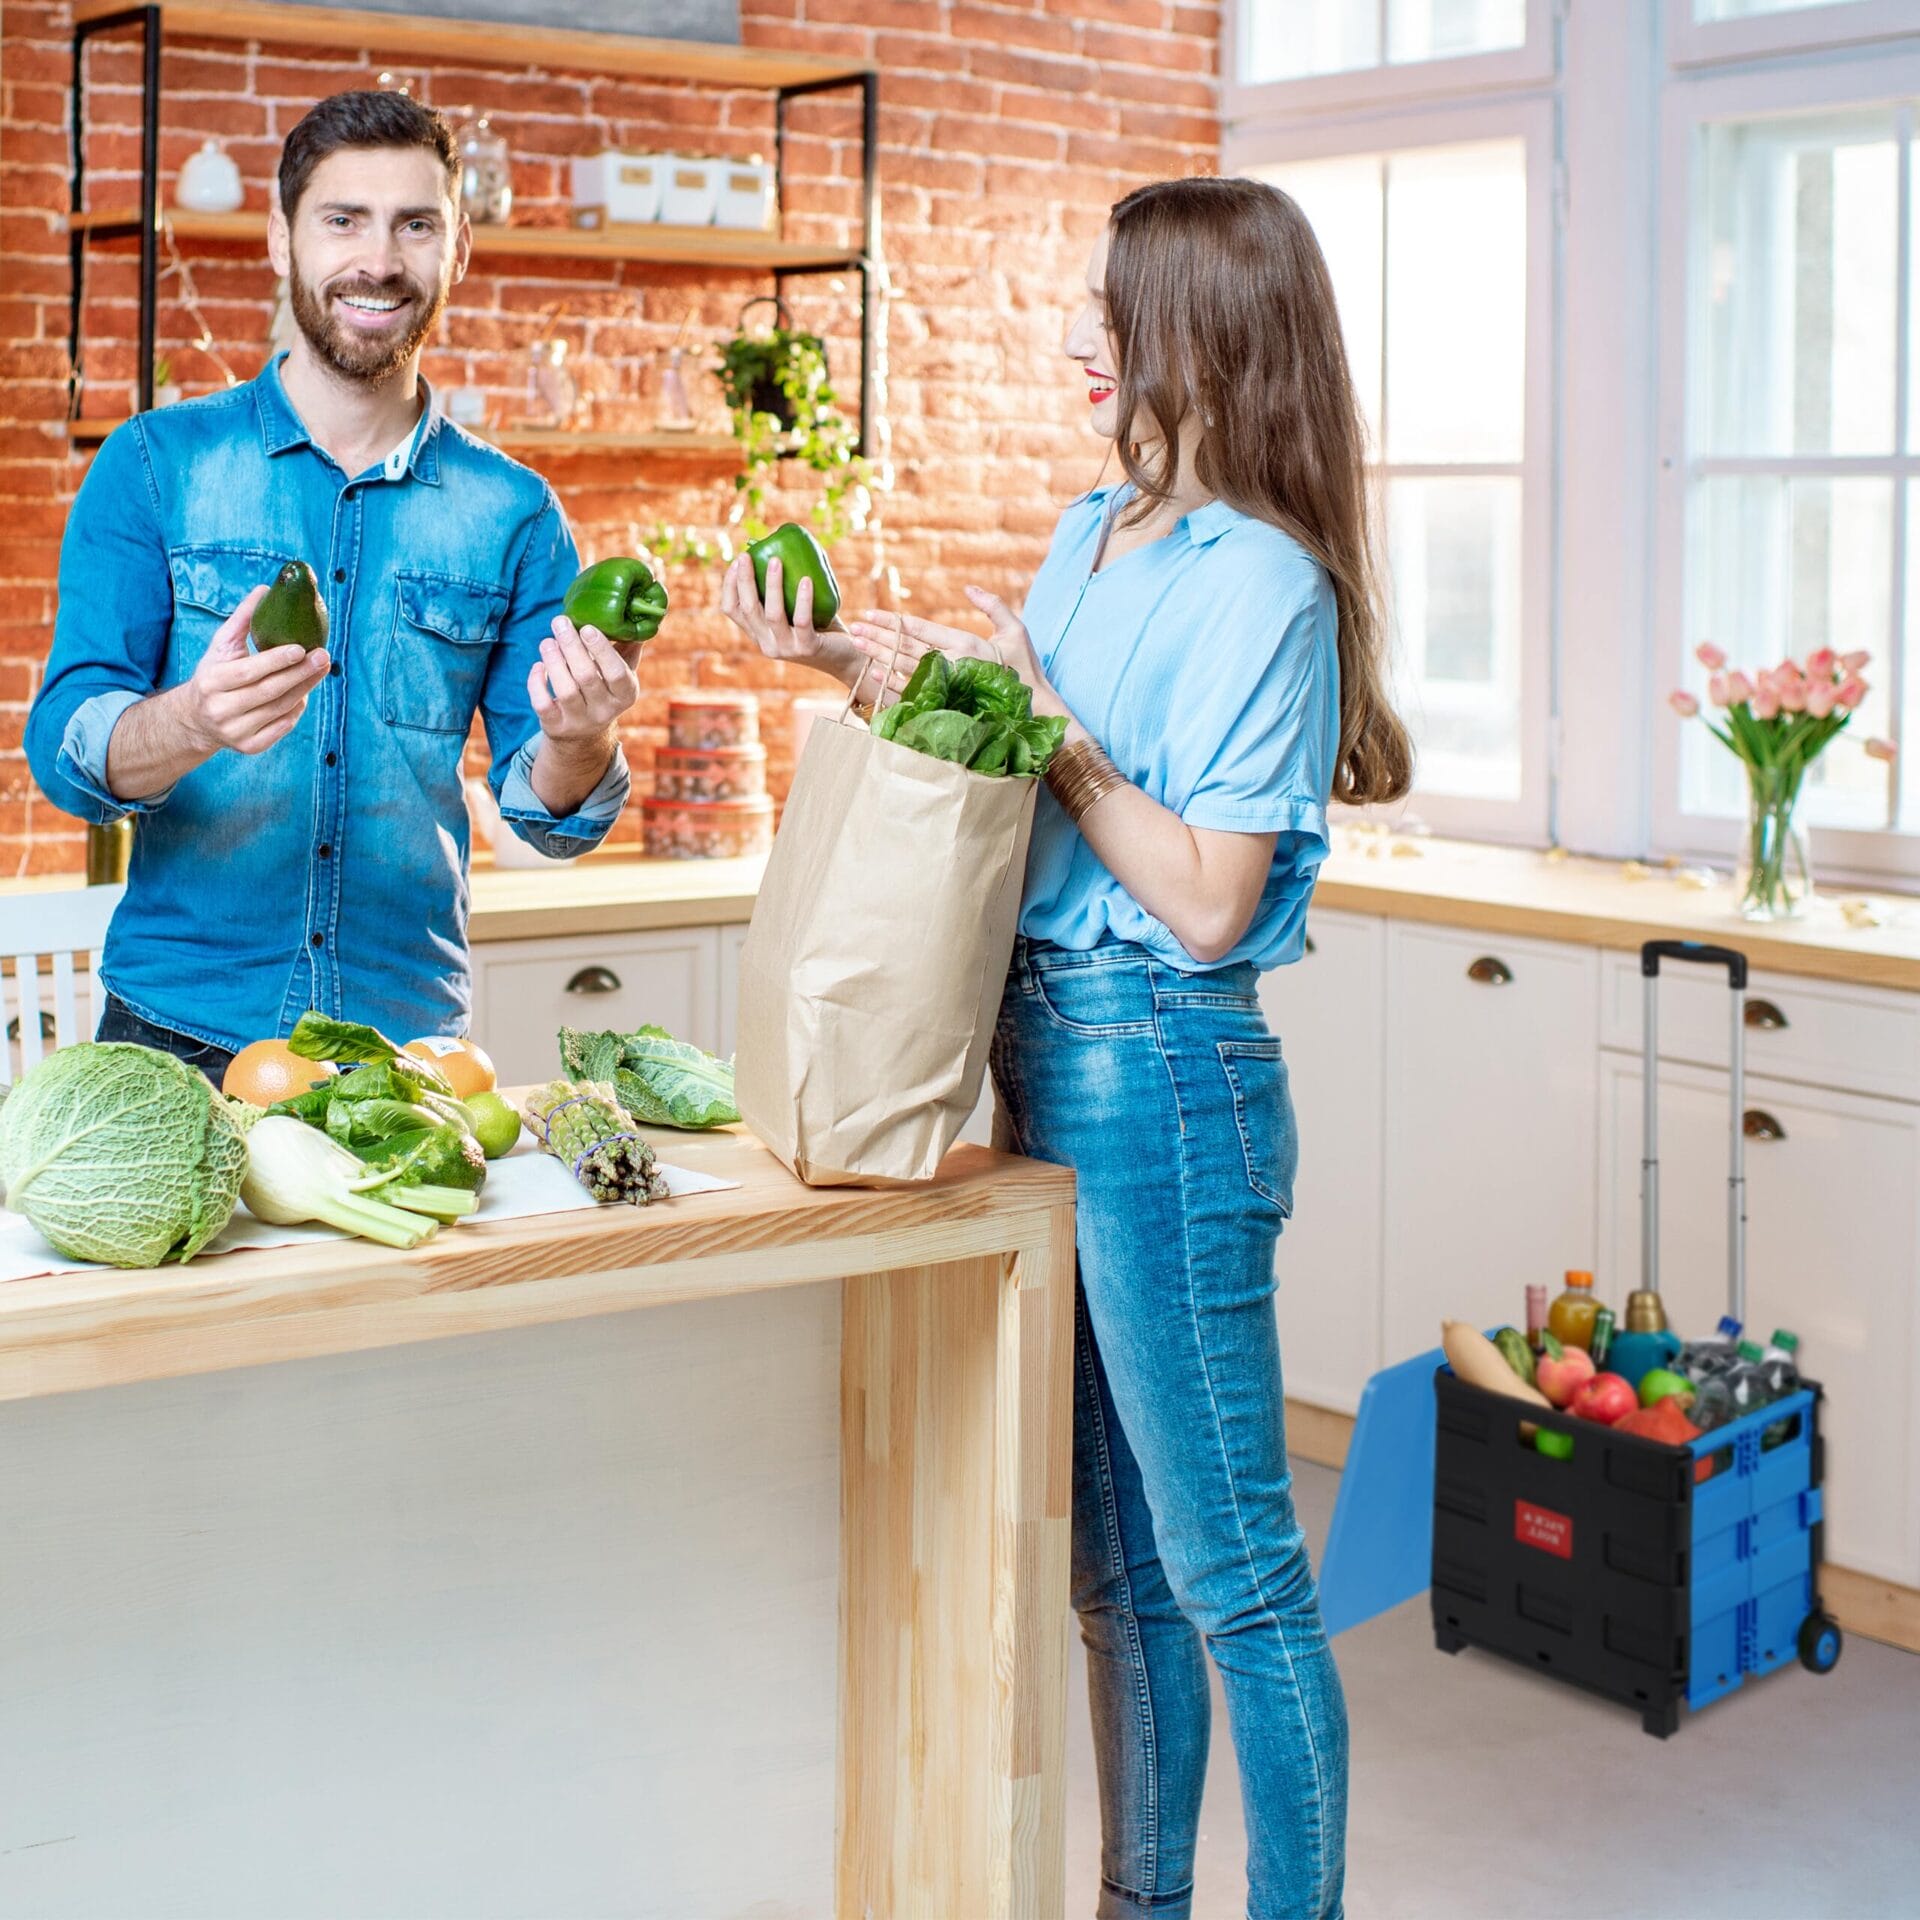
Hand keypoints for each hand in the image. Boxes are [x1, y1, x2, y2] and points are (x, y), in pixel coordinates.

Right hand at [181, 585, 332, 755]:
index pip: (249, 672)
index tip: (302, 648)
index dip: (276, 661)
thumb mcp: (221, 646)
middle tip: (325, 657)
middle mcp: (221, 710)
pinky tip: (305, 695)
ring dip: (305, 689)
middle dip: (301, 674)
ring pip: (279, 709)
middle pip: (270, 691)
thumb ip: (242, 619)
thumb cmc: (215, 674)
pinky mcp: (248, 747)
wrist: (197, 718)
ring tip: (321, 670)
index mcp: (211, 682)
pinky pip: (281, 727)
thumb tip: (265, 589)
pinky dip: (296, 711)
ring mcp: (235, 732)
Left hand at [529, 615, 641, 750]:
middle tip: (559, 622)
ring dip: (554, 660)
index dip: (602, 650)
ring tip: (547, 641)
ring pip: (565, 690)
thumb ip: (628, 649)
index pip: (617, 673)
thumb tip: (633, 618)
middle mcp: (604, 711)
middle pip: (587, 677)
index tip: (587, 627)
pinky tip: (539, 665)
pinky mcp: (556, 726)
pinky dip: (537, 682)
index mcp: (625, 694)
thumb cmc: (603, 690)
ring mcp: (580, 721)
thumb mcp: (621, 674)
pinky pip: (543, 704)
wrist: (583, 734)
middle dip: (571, 646)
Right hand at [719, 551, 872, 691]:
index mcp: (759, 633)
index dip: (730, 584)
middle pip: (748, 609)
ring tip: (776, 560)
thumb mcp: (796, 608)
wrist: (845, 656)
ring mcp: (786, 649)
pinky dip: (803, 599)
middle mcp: (767, 644)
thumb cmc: (821, 625)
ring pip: (772, 614)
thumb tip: (783, 544)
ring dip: (772, 585)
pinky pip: (802, 621)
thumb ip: (785, 588)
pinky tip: (806, 580)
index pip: (732, 610)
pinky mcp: (807, 648)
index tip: (738, 560)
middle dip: (745, 580)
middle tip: (747, 555)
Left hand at [846, 587, 1067, 717]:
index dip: (893, 621)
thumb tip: (969, 588)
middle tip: (853, 627)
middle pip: (906, 646)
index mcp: (965, 643)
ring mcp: (947, 684)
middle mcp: (952, 662)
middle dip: (877, 636)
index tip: (871, 614)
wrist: (1033, 707)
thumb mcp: (1015, 629)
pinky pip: (914, 690)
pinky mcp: (947, 699)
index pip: (920, 629)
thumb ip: (993, 605)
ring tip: (858, 645)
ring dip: (879, 655)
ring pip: (905, 666)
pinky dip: (892, 682)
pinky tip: (874, 674)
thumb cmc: (1025, 667)